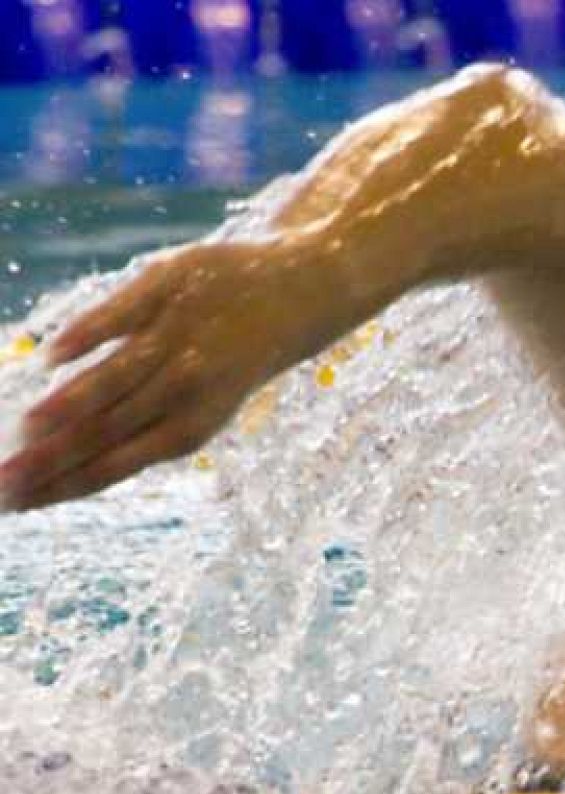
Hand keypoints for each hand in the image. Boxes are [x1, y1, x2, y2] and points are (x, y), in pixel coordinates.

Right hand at [1, 239, 334, 510]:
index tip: (13, 503)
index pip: (114, 466)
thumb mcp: (197, 403)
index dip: (63, 486)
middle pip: (107, 431)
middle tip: (0, 482)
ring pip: (115, 378)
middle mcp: (186, 387)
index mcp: (191, 426)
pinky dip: (89, 334)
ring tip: (24, 428)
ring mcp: (179, 336)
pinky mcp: (169, 285)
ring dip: (66, 405)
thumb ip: (137, 428)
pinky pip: (123, 314)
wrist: (302, 293)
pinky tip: (53, 355)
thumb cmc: (232, 357)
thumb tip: (60, 449)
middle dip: (49, 460)